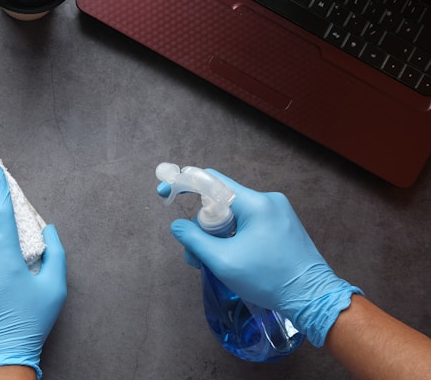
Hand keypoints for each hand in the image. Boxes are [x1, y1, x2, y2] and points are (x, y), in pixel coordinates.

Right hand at [159, 169, 360, 346]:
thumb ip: (194, 240)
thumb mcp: (223, 261)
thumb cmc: (268, 279)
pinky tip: (232, 259)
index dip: (184, 183)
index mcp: (255, 203)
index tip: (165, 192)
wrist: (312, 298)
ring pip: (235, 215)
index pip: (212, 180)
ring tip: (214, 264)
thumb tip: (177, 226)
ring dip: (218, 235)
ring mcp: (278, 212)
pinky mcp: (283, 225)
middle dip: (202, 226)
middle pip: (221, 202)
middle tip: (196, 256)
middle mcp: (268, 200)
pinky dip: (234, 237)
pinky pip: (249, 223)